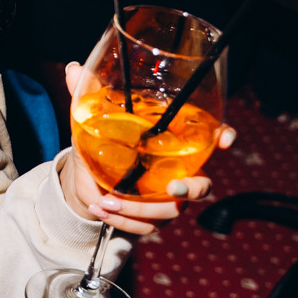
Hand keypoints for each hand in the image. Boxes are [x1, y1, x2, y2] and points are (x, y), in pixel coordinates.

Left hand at [58, 60, 236, 234]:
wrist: (85, 179)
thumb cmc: (99, 143)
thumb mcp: (91, 119)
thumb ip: (87, 95)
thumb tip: (73, 69)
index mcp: (172, 143)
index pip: (209, 137)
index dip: (222, 137)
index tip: (225, 138)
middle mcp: (178, 172)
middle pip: (202, 186)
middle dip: (192, 188)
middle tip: (171, 187)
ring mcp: (167, 199)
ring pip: (171, 212)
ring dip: (140, 210)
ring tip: (107, 201)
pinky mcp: (151, 219)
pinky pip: (147, 227)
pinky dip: (124, 222)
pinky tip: (100, 209)